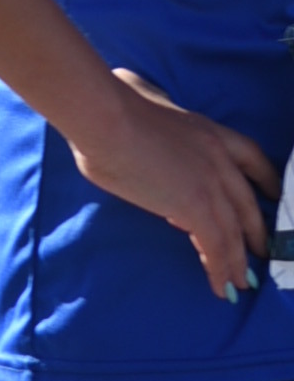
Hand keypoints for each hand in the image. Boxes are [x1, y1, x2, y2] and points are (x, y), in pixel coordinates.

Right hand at [71, 67, 278, 298]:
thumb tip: (137, 92)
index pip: (253, 159)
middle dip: (257, 231)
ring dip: (240, 261)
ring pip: (236, 231)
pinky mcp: (196, 208)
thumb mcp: (145, 96)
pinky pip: (216, 246)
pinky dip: (222, 270)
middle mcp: (221, 158)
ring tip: (242, 283)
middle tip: (261, 252)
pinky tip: (222, 288)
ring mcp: (212, 184)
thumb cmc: (114, 104)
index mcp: (210, 131)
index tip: (271, 196)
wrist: (108, 118)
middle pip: (249, 203)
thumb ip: (153, 102)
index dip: (265, 182)